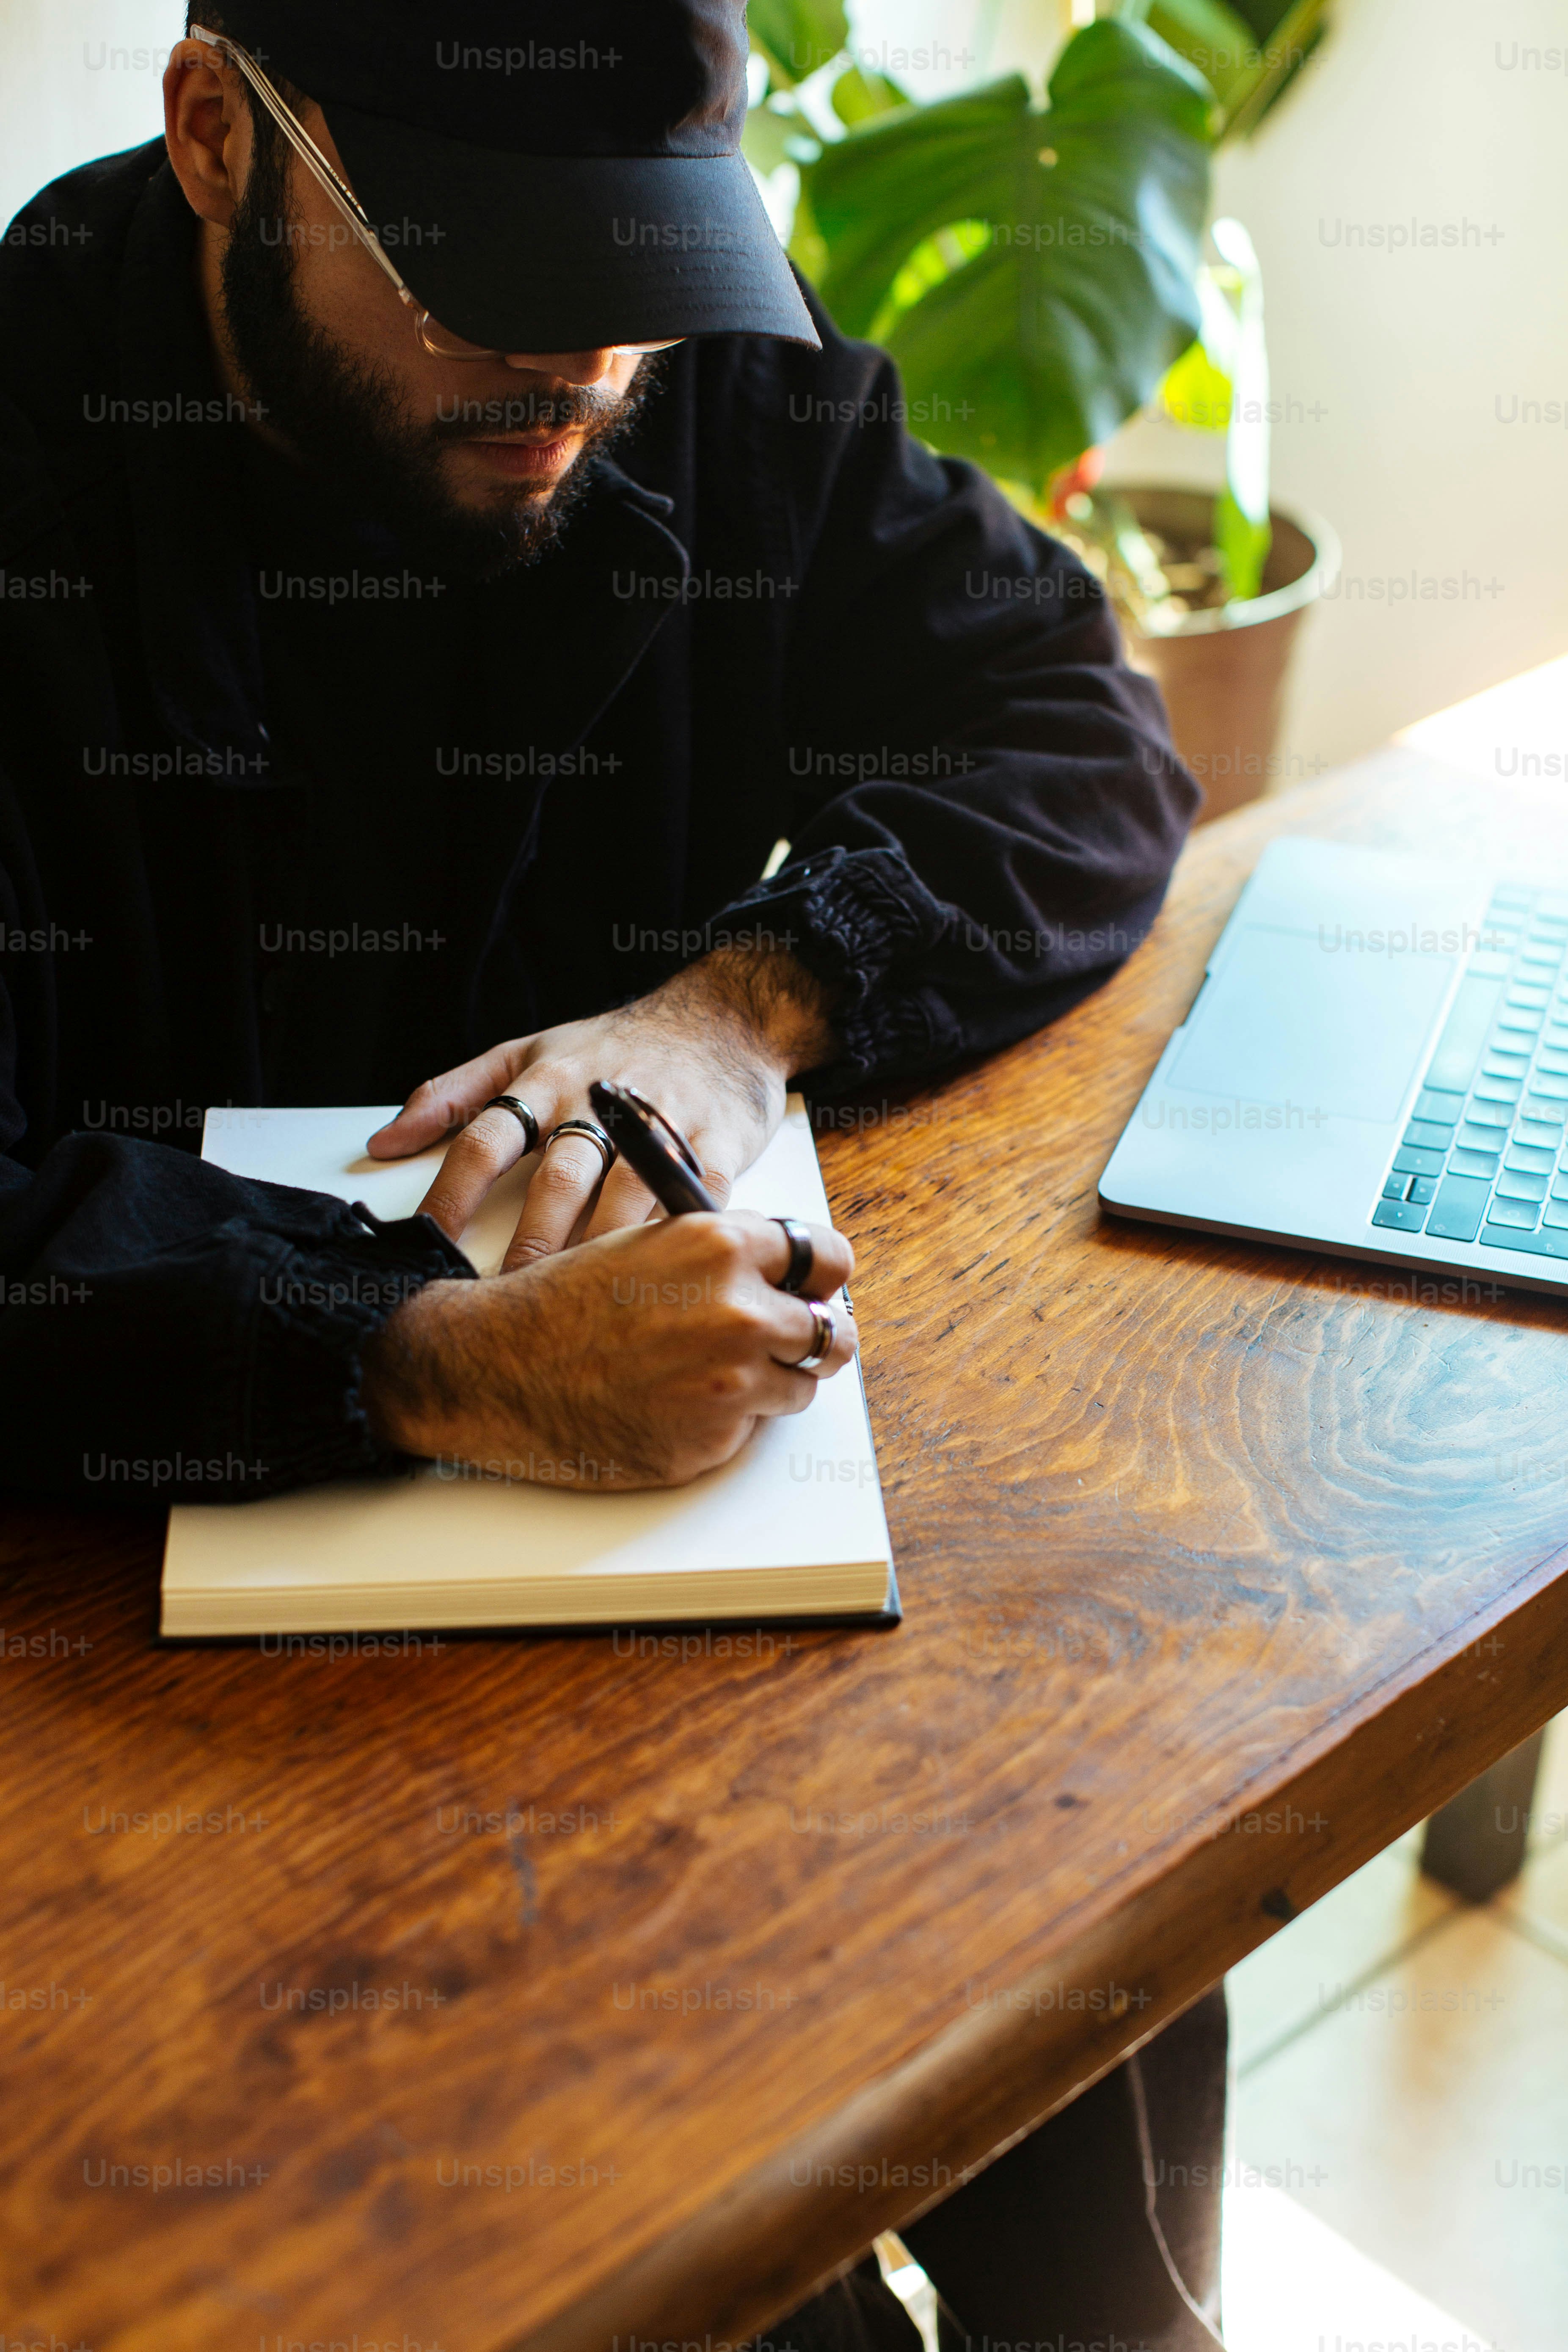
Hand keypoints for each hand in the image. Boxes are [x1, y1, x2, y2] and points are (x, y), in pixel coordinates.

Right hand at [360, 1209, 856, 1487]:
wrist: (494, 1369)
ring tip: (705, 1374)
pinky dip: (723, 1422)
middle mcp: (738, 1313)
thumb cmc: (562, 1302)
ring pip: (800, 1386)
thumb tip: (784, 1271)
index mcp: (723, 1247)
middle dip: (809, 1337)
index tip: (814, 1288)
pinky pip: (749, 1430)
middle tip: (780, 1342)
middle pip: (833, 1332)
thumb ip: (722, 1252)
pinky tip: (670, 1405)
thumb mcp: (648, 1242)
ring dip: (768, 1383)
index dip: (821, 1276)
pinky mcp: (711, 1442)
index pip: (830, 1256)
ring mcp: (729, 1384)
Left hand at [365, 947, 838, 1270]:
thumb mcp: (525, 1051)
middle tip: (509, 1298)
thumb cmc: (613, 1047)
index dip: (452, 1195)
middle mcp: (601, 1102)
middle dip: (531, 1242)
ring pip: (626, 1194)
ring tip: (580, 1305)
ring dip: (600, 1250)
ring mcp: (663, 1123)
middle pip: (558, 1177)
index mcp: (545, 1081)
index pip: (485, 1140)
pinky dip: (681, 1235)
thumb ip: (452, 1097)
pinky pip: (697, 1197)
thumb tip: (382, 1144)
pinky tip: (664, 1276)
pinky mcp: (719, 1144)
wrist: (719, 1020)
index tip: (427, 1247)